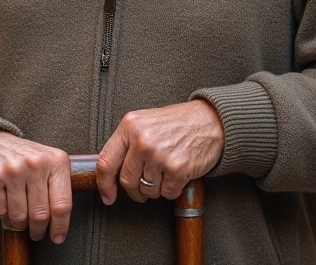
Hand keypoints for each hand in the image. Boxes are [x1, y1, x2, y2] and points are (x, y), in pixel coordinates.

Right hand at [0, 129, 72, 243]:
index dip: (60, 226)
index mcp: (56, 160)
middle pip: (41, 214)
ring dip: (20, 222)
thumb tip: (62, 221)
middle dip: (38, 229)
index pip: (62, 204)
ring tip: (20, 215)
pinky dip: (3, 213)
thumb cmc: (22, 156)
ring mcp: (13, 170)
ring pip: (20, 216)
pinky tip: (5, 202)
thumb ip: (58, 185)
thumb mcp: (48, 161)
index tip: (57, 237)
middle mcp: (36, 163)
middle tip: (37, 232)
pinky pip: (1, 211)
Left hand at [96, 99, 223, 204]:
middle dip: (135, 189)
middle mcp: (143, 140)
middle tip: (143, 185)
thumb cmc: (178, 123)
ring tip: (164, 172)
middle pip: (127, 181)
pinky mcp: (177, 169)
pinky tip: (176, 174)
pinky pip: (166, 193)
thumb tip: (111, 173)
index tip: (107, 195)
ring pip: (147, 190)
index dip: (104, 184)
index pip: (106, 162)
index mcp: (130, 126)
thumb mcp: (145, 123)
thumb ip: (126, 143)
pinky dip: (171, 189)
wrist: (210, 121)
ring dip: (155, 189)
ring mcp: (159, 155)